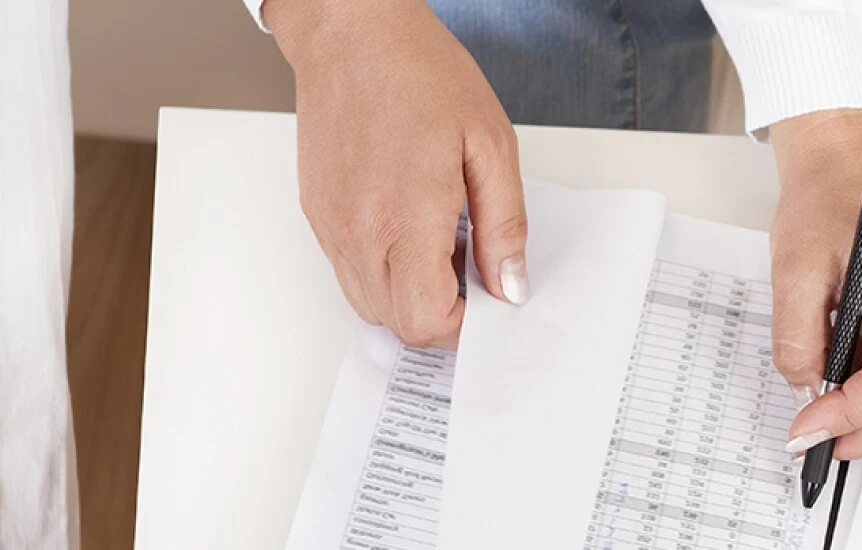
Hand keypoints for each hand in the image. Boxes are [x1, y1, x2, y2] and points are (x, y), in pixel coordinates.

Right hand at [266, 0, 526, 347]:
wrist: (352, 35)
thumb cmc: (420, 74)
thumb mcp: (490, 146)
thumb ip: (503, 226)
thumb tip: (510, 284)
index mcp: (404, 218)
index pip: (427, 319)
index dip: (465, 323)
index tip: (489, 297)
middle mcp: (358, 232)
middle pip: (396, 322)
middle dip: (440, 313)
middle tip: (473, 269)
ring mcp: (331, 226)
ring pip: (368, 304)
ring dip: (409, 295)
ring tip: (442, 243)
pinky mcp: (316, 214)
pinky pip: (348, 271)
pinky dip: (383, 270)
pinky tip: (410, 228)